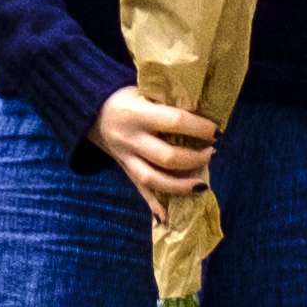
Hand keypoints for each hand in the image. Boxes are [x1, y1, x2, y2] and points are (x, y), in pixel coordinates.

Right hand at [93, 87, 221, 207]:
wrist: (89, 109)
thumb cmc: (124, 95)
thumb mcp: (143, 89)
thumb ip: (168, 101)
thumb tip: (205, 112)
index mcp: (136, 113)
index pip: (175, 122)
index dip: (200, 128)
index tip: (216, 131)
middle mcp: (129, 138)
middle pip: (167, 157)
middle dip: (195, 158)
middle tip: (211, 153)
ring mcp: (124, 157)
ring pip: (154, 179)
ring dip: (181, 186)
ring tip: (201, 185)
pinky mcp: (123, 169)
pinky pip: (140, 190)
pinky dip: (154, 205)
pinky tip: (168, 217)